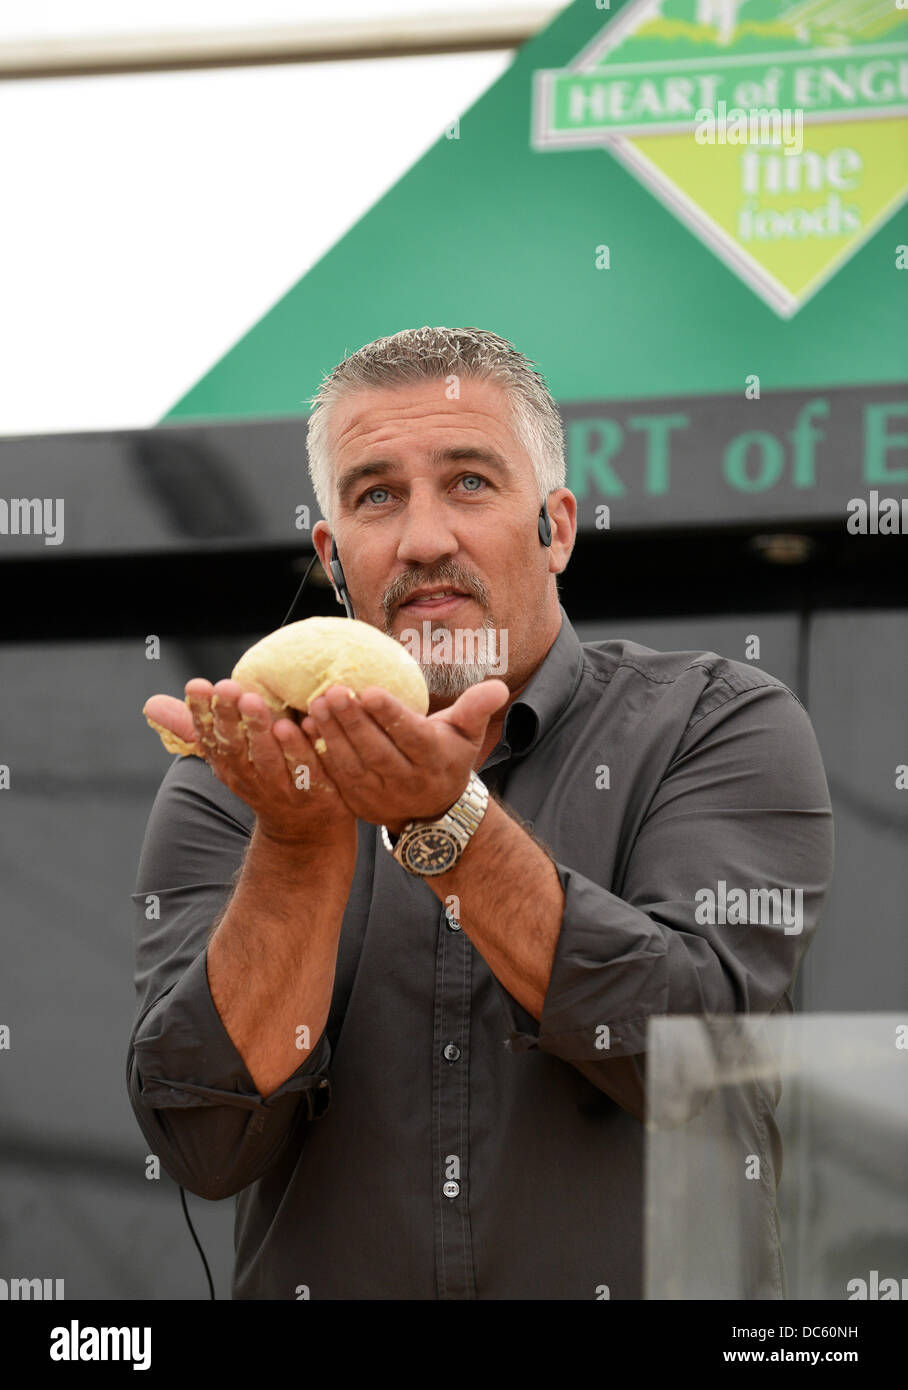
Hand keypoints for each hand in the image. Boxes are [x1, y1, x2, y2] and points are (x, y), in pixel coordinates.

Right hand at [143, 678, 354, 845]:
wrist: (304, 830)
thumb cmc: (263, 777)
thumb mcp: (229, 754)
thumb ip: (197, 727)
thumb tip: (150, 704)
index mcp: (227, 765)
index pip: (208, 737)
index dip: (201, 713)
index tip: (196, 685)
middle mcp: (248, 778)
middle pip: (234, 747)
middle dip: (227, 716)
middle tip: (226, 687)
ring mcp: (279, 788)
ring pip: (267, 758)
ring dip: (258, 730)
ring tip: (253, 701)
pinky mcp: (312, 792)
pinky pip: (306, 769)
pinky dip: (302, 748)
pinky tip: (303, 723)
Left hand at [299, 678, 509, 829]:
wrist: (434, 811)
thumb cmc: (447, 757)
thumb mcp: (467, 734)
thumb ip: (477, 708)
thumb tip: (499, 686)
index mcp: (434, 759)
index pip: (411, 736)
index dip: (390, 716)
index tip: (369, 691)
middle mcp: (408, 781)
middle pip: (377, 751)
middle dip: (353, 722)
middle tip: (333, 691)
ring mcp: (381, 796)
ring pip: (353, 765)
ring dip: (331, 736)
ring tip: (316, 705)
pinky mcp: (359, 804)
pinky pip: (336, 779)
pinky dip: (319, 755)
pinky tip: (305, 729)